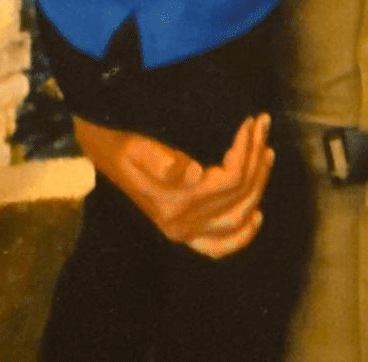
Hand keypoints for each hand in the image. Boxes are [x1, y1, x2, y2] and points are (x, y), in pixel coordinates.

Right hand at [73, 113, 274, 258]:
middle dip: (256, 158)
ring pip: (238, 215)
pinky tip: (257, 216)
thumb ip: (160, 160)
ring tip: (266, 151)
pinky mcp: (184, 232)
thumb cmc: (121, 144)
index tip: (252, 121)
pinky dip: (242, 235)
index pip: (230, 180)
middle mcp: (182, 224)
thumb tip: (192, 173)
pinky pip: (219, 246)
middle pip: (239, 195)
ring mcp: (184, 232)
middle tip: (262, 125)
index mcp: (173, 204)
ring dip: (258, 183)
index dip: (246, 149)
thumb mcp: (136, 147)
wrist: (101, 150)